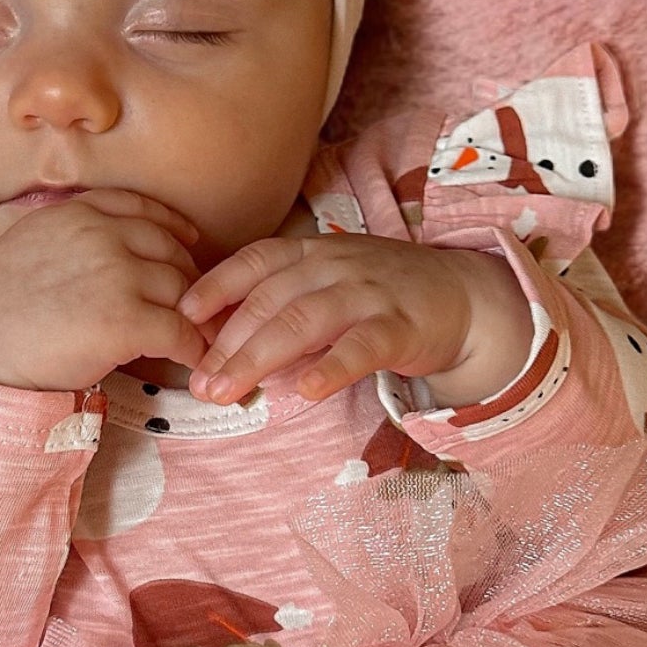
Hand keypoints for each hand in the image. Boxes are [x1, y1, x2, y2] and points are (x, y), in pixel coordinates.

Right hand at [0, 188, 210, 392]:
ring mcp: (115, 275)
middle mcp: (99, 235)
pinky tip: (193, 360)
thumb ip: (64, 234)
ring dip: (193, 314)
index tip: (187, 241)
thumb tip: (97, 244)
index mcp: (73, 213)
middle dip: (186, 276)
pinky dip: (192, 348)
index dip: (171, 225)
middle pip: (169, 248)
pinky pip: (179, 331)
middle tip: (194, 304)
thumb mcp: (24, 245)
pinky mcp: (125, 320)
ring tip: (200, 335)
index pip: (139, 207)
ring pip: (181, 288)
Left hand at [179, 235, 533, 405]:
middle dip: (228, 343)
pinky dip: (331, 369)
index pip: (255, 261)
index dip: (216, 285)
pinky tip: (304, 392)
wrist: (464, 296)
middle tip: (198, 382)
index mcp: (314, 253)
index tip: (182, 315)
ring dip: (260, 357)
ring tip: (229, 390)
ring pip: (304, 321)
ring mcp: (368, 293)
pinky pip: (360, 347)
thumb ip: (283, 309)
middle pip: (270, 300)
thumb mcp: (329, 286)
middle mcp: (336, 266)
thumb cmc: (384, 295)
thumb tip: (224, 348)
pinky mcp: (400, 326)